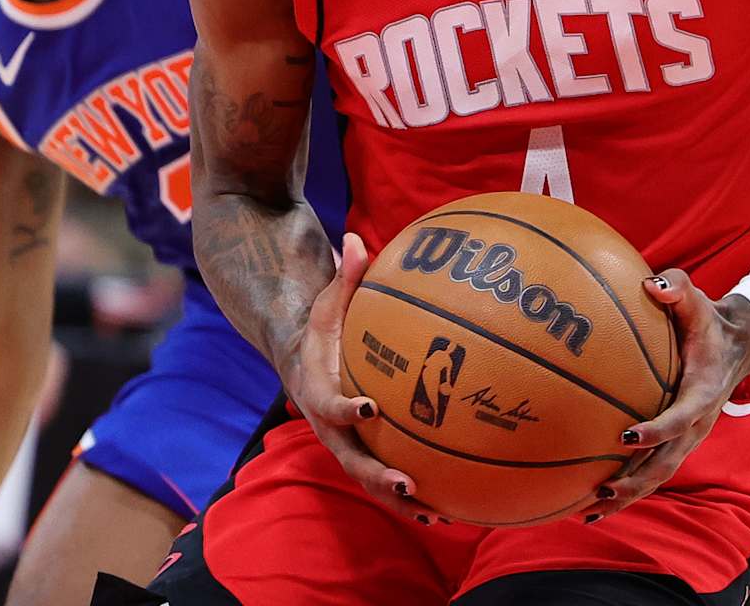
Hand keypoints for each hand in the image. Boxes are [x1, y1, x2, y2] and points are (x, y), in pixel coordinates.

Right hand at [289, 233, 445, 523]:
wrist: (299, 355)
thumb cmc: (321, 321)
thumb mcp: (326, 298)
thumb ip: (343, 275)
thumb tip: (355, 237)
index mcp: (315, 387)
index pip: (326, 403)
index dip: (347, 409)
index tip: (372, 408)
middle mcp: (328, 423)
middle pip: (349, 457)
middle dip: (377, 474)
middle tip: (408, 484)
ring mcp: (345, 441)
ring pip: (368, 477)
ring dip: (397, 497)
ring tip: (435, 513)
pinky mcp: (363, 448)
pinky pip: (386, 472)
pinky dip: (412, 492)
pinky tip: (450, 506)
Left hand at [586, 270, 749, 520]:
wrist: (737, 344)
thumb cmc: (707, 319)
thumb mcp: (698, 299)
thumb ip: (678, 288)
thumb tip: (652, 284)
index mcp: (704, 392)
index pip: (680, 418)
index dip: (656, 431)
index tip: (627, 437)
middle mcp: (699, 423)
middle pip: (667, 462)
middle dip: (636, 480)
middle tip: (602, 490)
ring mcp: (690, 437)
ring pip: (660, 475)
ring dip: (629, 495)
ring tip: (591, 511)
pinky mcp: (680, 442)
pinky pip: (654, 470)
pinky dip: (629, 488)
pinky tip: (593, 500)